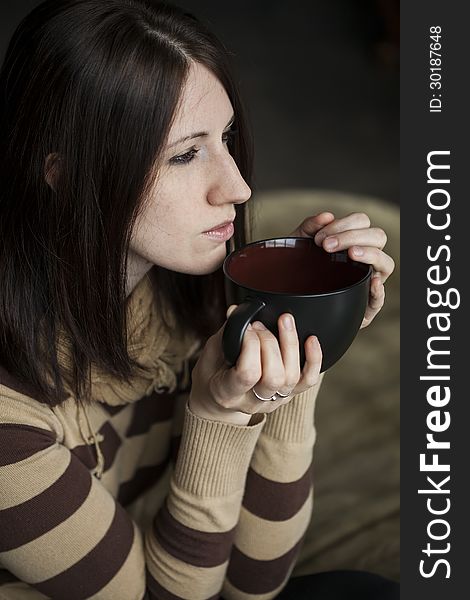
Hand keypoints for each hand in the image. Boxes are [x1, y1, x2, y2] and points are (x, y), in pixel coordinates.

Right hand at [189, 308, 321, 424]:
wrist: (218, 399)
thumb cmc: (214, 373)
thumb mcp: (211, 353)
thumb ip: (226, 334)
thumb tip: (238, 310)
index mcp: (227, 392)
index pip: (247, 373)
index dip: (251, 345)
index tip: (247, 327)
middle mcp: (252, 401)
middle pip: (274, 376)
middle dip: (269, 342)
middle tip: (259, 325)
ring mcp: (273, 401)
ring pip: (292, 377)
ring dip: (291, 344)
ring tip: (284, 321)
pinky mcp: (289, 396)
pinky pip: (308, 380)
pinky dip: (314, 359)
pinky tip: (311, 339)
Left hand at [290, 211, 394, 327]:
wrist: (286, 297)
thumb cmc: (295, 269)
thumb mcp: (297, 245)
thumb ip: (309, 228)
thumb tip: (326, 216)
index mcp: (352, 241)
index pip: (362, 223)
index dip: (344, 224)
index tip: (319, 236)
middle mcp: (365, 260)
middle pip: (378, 237)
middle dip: (353, 236)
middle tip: (327, 245)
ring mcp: (367, 282)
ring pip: (386, 263)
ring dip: (370, 254)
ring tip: (351, 254)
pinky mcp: (364, 308)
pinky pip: (379, 299)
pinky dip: (379, 290)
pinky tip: (372, 281)